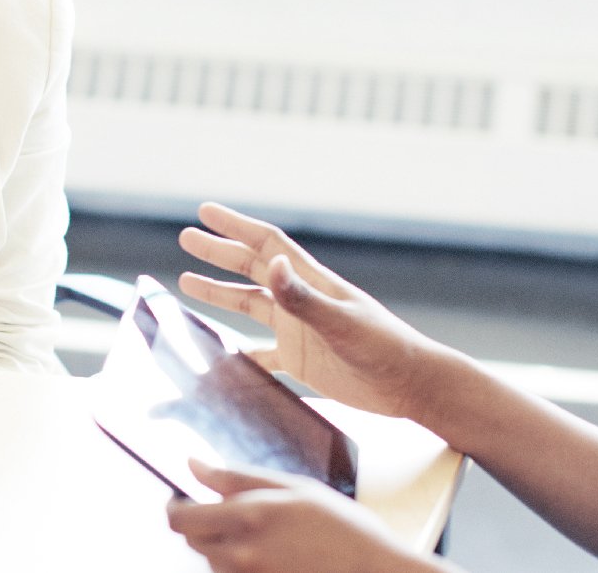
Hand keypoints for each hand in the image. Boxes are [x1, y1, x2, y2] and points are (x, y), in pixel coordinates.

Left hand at [166, 460, 420, 572]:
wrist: (373, 572)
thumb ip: (236, 477)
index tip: (182, 497)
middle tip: (231, 512)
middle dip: (203, 524)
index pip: (180, 519)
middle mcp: (241, 554)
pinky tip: (273, 554)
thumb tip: (192, 464)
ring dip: (223, 545)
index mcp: (248, 516)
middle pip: (193, 541)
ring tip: (264, 535)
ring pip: (212, 561)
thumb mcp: (292, 487)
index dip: (174, 507)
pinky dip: (241, 564)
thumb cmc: (340, 526)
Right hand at [178, 203, 436, 419]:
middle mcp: (301, 301)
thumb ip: (303, 297)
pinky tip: (219, 355)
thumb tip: (271, 264)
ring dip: (220, 293)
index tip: (205, 212)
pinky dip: (239, 352)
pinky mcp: (302, 361)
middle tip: (187, 238)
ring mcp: (300, 330)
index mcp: (311, 282)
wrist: (410, 385)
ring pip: (250, 305)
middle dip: (219, 253)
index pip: (266, 244)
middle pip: (252, 268)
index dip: (235, 226)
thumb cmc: (383, 348)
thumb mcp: (339, 322)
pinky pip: (261, 354)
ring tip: (187, 283)